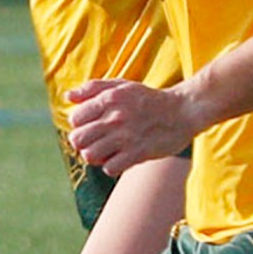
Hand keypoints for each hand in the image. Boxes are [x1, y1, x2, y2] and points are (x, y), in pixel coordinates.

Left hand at [65, 77, 202, 176]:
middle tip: (94, 141)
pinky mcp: (138, 153)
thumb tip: (68, 97)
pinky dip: (112, 166)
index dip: (80, 125)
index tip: (91, 125)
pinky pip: (110, 168)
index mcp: (108, 99)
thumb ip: (92, 88)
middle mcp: (114, 117)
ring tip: (105, 151)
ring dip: (95, 156)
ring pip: (90, 155)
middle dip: (82, 143)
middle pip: (77, 139)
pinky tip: (120, 158)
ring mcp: (126, 136)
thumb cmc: (148, 99)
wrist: (184, 110)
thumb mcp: (121, 85)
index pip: (74, 119)